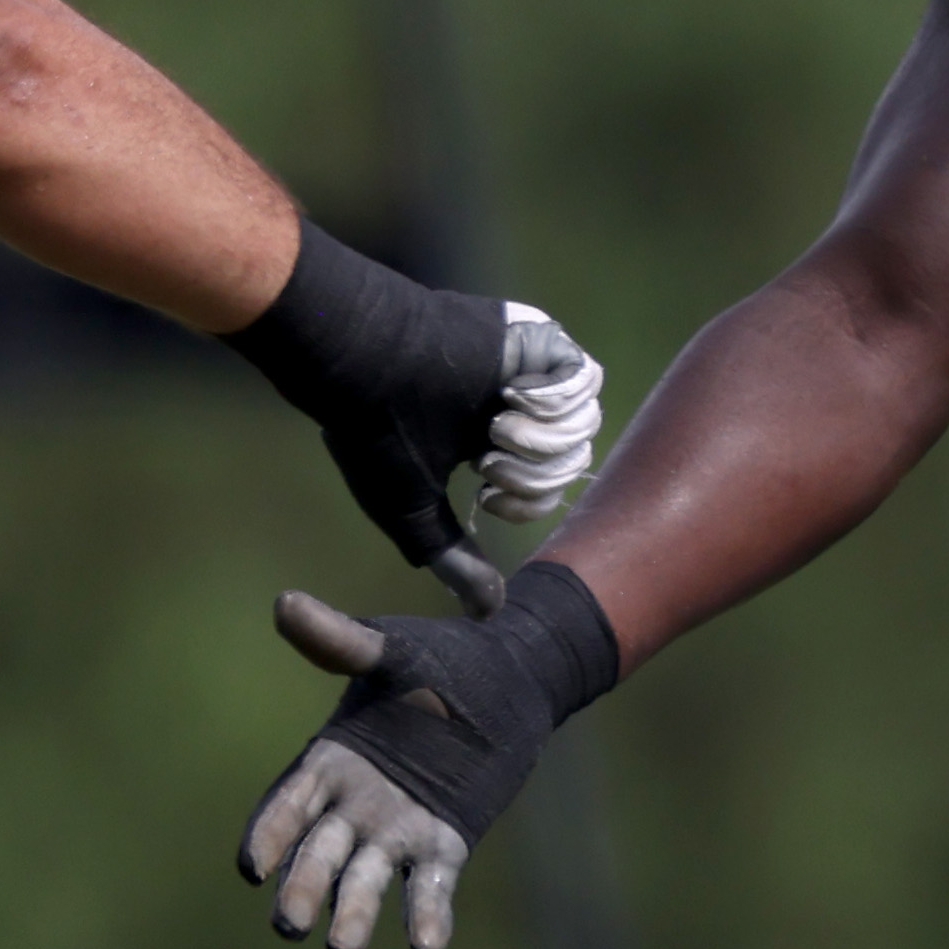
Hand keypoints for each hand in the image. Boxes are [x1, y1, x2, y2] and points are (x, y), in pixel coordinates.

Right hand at [223, 224, 603, 569]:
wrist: (364, 363)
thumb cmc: (375, 434)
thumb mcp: (416, 513)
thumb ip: (454, 560)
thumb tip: (488, 611)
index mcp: (484, 438)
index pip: (545, 483)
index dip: (529, 500)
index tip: (485, 492)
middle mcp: (510, 403)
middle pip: (569, 456)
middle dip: (535, 475)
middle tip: (489, 461)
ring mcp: (525, 368)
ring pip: (584, 421)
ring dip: (543, 440)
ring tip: (497, 428)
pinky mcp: (536, 336)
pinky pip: (585, 378)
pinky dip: (555, 401)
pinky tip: (512, 400)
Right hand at [237, 565, 617, 948]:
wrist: (511, 676)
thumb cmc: (440, 659)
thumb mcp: (390, 649)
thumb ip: (342, 642)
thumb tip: (285, 605)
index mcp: (332, 758)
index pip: (289, 804)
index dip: (269, 834)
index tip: (252, 867)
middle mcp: (357, 803)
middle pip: (319, 853)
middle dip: (303, 888)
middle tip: (291, 926)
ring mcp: (399, 827)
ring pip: (366, 878)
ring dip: (354, 914)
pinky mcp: (444, 841)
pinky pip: (430, 885)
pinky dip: (426, 916)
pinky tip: (425, 948)